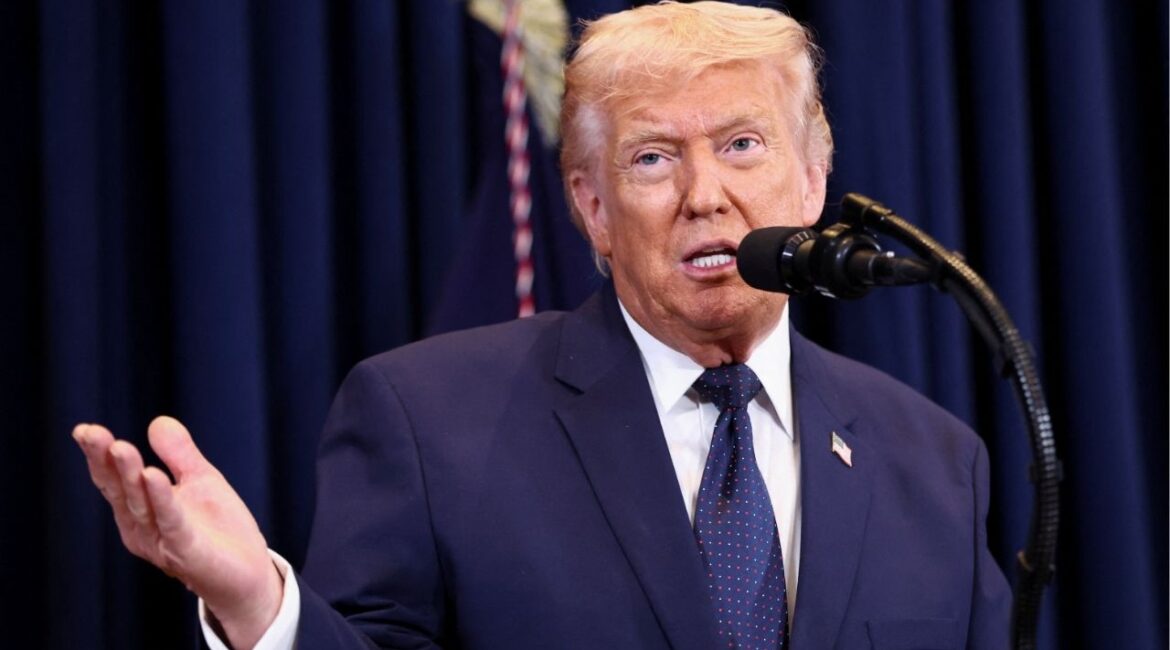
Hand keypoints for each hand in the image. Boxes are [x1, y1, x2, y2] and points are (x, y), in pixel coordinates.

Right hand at [73, 416, 283, 648]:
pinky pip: (171, 521)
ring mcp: (161, 541)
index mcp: (140, 509)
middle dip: (106, 461)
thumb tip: (158, 421)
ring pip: (140, 504)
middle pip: (120, 490)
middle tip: (91, 433)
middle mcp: (142, 527)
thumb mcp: (200, 480)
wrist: (247, 572)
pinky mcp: (186, 551)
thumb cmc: (218, 529)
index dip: (98, 455)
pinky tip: (153, 475)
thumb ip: (179, 454)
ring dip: (130, 475)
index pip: (114, 479)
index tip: (84, 429)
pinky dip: (161, 499)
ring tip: (121, 447)